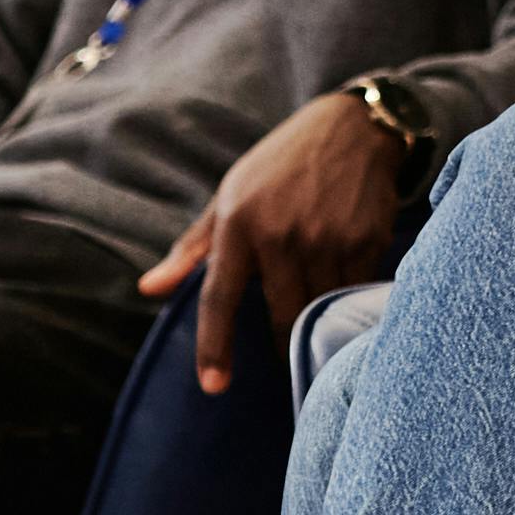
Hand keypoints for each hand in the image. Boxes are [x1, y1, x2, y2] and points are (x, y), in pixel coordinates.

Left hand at [140, 92, 406, 389]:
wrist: (352, 128)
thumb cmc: (279, 166)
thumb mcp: (228, 197)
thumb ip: (191, 250)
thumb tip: (147, 291)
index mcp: (238, 223)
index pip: (218, 298)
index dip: (214, 347)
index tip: (213, 386)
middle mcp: (281, 233)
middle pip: (280, 317)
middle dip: (282, 346)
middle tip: (285, 361)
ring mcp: (328, 238)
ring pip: (321, 310)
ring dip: (319, 325)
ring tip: (321, 330)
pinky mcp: (366, 240)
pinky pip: (354, 292)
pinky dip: (348, 300)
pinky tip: (348, 294)